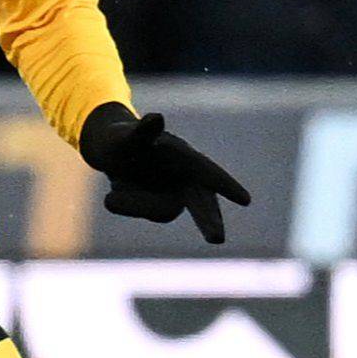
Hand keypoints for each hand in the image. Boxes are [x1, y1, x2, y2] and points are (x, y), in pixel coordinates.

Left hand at [76, 103, 251, 245]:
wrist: (110, 154)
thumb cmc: (125, 140)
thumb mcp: (128, 136)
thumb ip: (143, 132)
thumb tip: (157, 118)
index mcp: (186, 160)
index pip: (209, 173)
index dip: (226, 186)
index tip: (246, 201)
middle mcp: (185, 182)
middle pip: (202, 204)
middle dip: (209, 220)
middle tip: (216, 239)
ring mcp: (173, 198)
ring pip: (157, 208)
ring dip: (132, 197)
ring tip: (113, 185)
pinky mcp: (159, 209)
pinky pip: (139, 208)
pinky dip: (123, 200)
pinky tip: (113, 194)